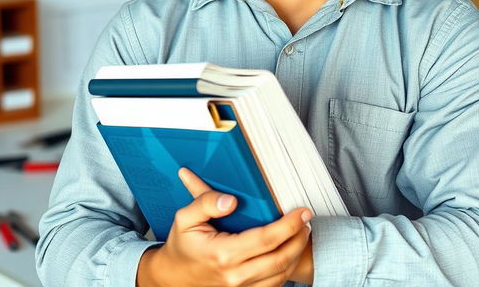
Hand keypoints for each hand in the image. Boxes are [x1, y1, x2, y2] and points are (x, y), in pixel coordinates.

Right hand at [136, 167, 311, 286]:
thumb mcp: (185, 217)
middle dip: (299, 238)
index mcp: (223, 254)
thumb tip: (230, 200)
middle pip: (280, 259)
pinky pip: (273, 285)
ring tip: (303, 232)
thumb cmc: (181, 244)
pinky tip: (290, 251)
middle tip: (307, 219)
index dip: (289, 225)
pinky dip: (287, 269)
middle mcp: (235, 276)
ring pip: (281, 275)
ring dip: (296, 253)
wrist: (171, 277)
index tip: (302, 211)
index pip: (266, 239)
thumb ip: (205, 201)